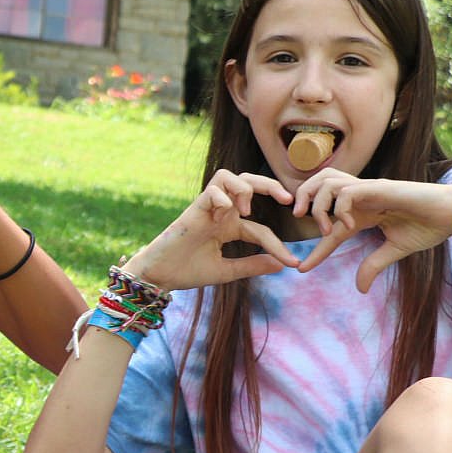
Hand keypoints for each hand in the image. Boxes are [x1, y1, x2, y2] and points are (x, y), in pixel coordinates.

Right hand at [128, 169, 300, 290]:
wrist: (159, 276)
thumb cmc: (187, 272)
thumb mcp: (227, 271)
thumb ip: (252, 265)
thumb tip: (283, 264)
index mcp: (227, 227)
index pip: (260, 229)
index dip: (278, 245)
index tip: (292, 262)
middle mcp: (219, 213)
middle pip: (248, 182)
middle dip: (270, 185)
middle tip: (287, 199)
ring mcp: (206, 209)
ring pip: (228, 176)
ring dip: (244, 187)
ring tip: (247, 209)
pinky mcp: (193, 210)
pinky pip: (211, 190)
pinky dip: (223, 198)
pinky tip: (226, 214)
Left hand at [293, 171, 451, 291]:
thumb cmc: (429, 227)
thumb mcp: (395, 250)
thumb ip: (374, 264)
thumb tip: (360, 289)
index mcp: (363, 211)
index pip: (331, 226)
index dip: (316, 248)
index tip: (302, 269)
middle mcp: (361, 197)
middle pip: (319, 184)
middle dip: (302, 198)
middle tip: (300, 220)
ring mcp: (369, 190)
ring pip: (328, 182)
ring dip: (319, 205)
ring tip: (326, 229)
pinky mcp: (380, 187)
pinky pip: (348, 192)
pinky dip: (341, 207)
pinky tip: (349, 225)